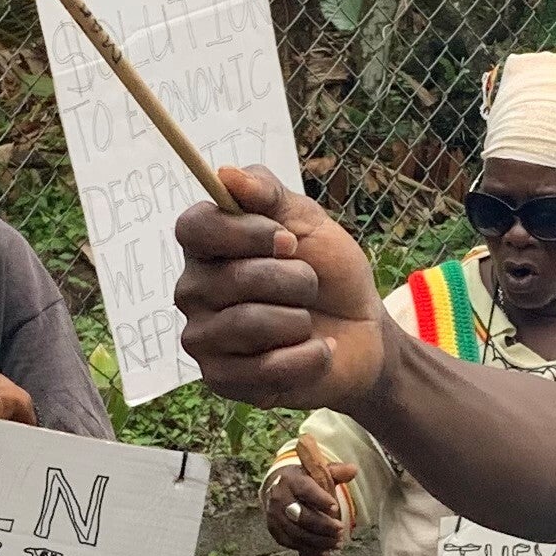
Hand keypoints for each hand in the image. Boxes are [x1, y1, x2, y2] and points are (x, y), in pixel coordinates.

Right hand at [173, 167, 387, 410]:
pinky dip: (307, 358)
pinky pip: (263, 369)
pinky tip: (318, 352)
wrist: (362, 332)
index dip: (244, 233)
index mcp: (205, 246)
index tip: (287, 240)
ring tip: (310, 321)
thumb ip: (268, 193)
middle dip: (293, 279)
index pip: (193, 228)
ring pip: (248, 323)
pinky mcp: (221, 380)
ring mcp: (203, 338)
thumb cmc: (328, 272)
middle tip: (310, 284)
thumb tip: (225, 174)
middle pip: (232, 277)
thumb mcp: (308, 220)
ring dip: (299, 319)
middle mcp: (193, 291)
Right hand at [262, 459, 346, 555]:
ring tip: (337, 543)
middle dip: (324, 525)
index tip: (336, 507)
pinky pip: (292, 543)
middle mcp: (279, 498)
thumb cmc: (303, 481)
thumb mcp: (316, 472)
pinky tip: (325, 550)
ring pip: (298, 533)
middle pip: (302, 516)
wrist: (276, 489)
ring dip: (319, 541)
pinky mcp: (274, 530)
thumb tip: (353, 470)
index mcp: (291, 480)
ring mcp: (274, 516)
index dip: (321, 500)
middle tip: (341, 529)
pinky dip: (310, 548)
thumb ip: (336, 471)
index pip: (306, 490)